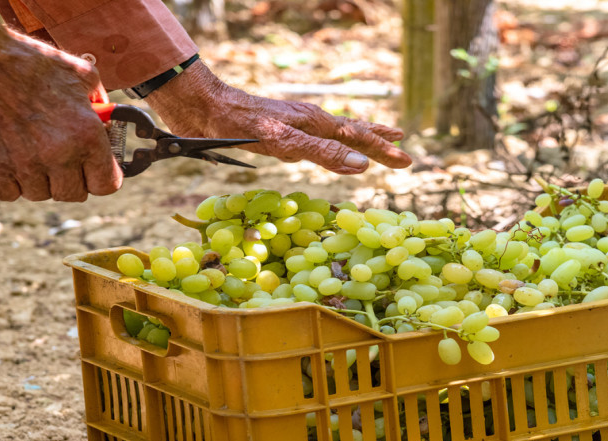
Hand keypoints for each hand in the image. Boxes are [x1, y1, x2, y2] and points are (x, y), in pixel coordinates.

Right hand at [0, 2, 121, 201]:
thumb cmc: (28, 62)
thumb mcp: (80, 74)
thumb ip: (101, 102)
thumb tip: (107, 120)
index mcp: (87, 135)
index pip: (107, 185)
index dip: (102, 177)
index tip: (94, 169)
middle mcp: (59, 155)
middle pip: (74, 194)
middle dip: (71, 178)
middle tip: (60, 157)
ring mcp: (25, 165)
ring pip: (41, 194)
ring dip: (39, 179)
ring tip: (32, 151)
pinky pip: (9, 194)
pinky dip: (9, 182)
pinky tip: (10, 160)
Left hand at [146, 62, 411, 173]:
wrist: (201, 107)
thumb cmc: (239, 125)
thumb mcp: (283, 141)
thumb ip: (322, 152)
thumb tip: (361, 166)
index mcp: (315, 123)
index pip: (358, 138)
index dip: (382, 151)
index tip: (406, 160)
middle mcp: (308, 123)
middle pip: (353, 134)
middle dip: (378, 144)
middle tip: (403, 152)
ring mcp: (294, 126)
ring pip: (336, 136)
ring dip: (358, 142)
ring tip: (376, 145)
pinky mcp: (277, 132)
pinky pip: (316, 142)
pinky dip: (332, 148)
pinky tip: (328, 152)